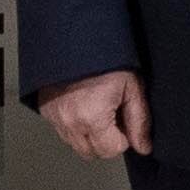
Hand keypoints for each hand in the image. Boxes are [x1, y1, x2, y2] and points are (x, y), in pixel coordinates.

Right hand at [36, 68, 151, 158]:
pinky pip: (63, 131)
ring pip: (76, 144)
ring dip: (89, 135)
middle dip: (106, 141)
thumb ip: (139, 121)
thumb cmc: (106, 57)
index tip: (123, 118)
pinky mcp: (45, 111)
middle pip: (92, 152)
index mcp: (92, 117)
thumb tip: (143, 147)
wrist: (76, 36)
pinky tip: (82, 106)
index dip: (123, 137)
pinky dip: (74, 125)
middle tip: (112, 115)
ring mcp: (54, 118)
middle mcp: (70, 122)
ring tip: (97, 109)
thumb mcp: (131, 87)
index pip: (112, 150)